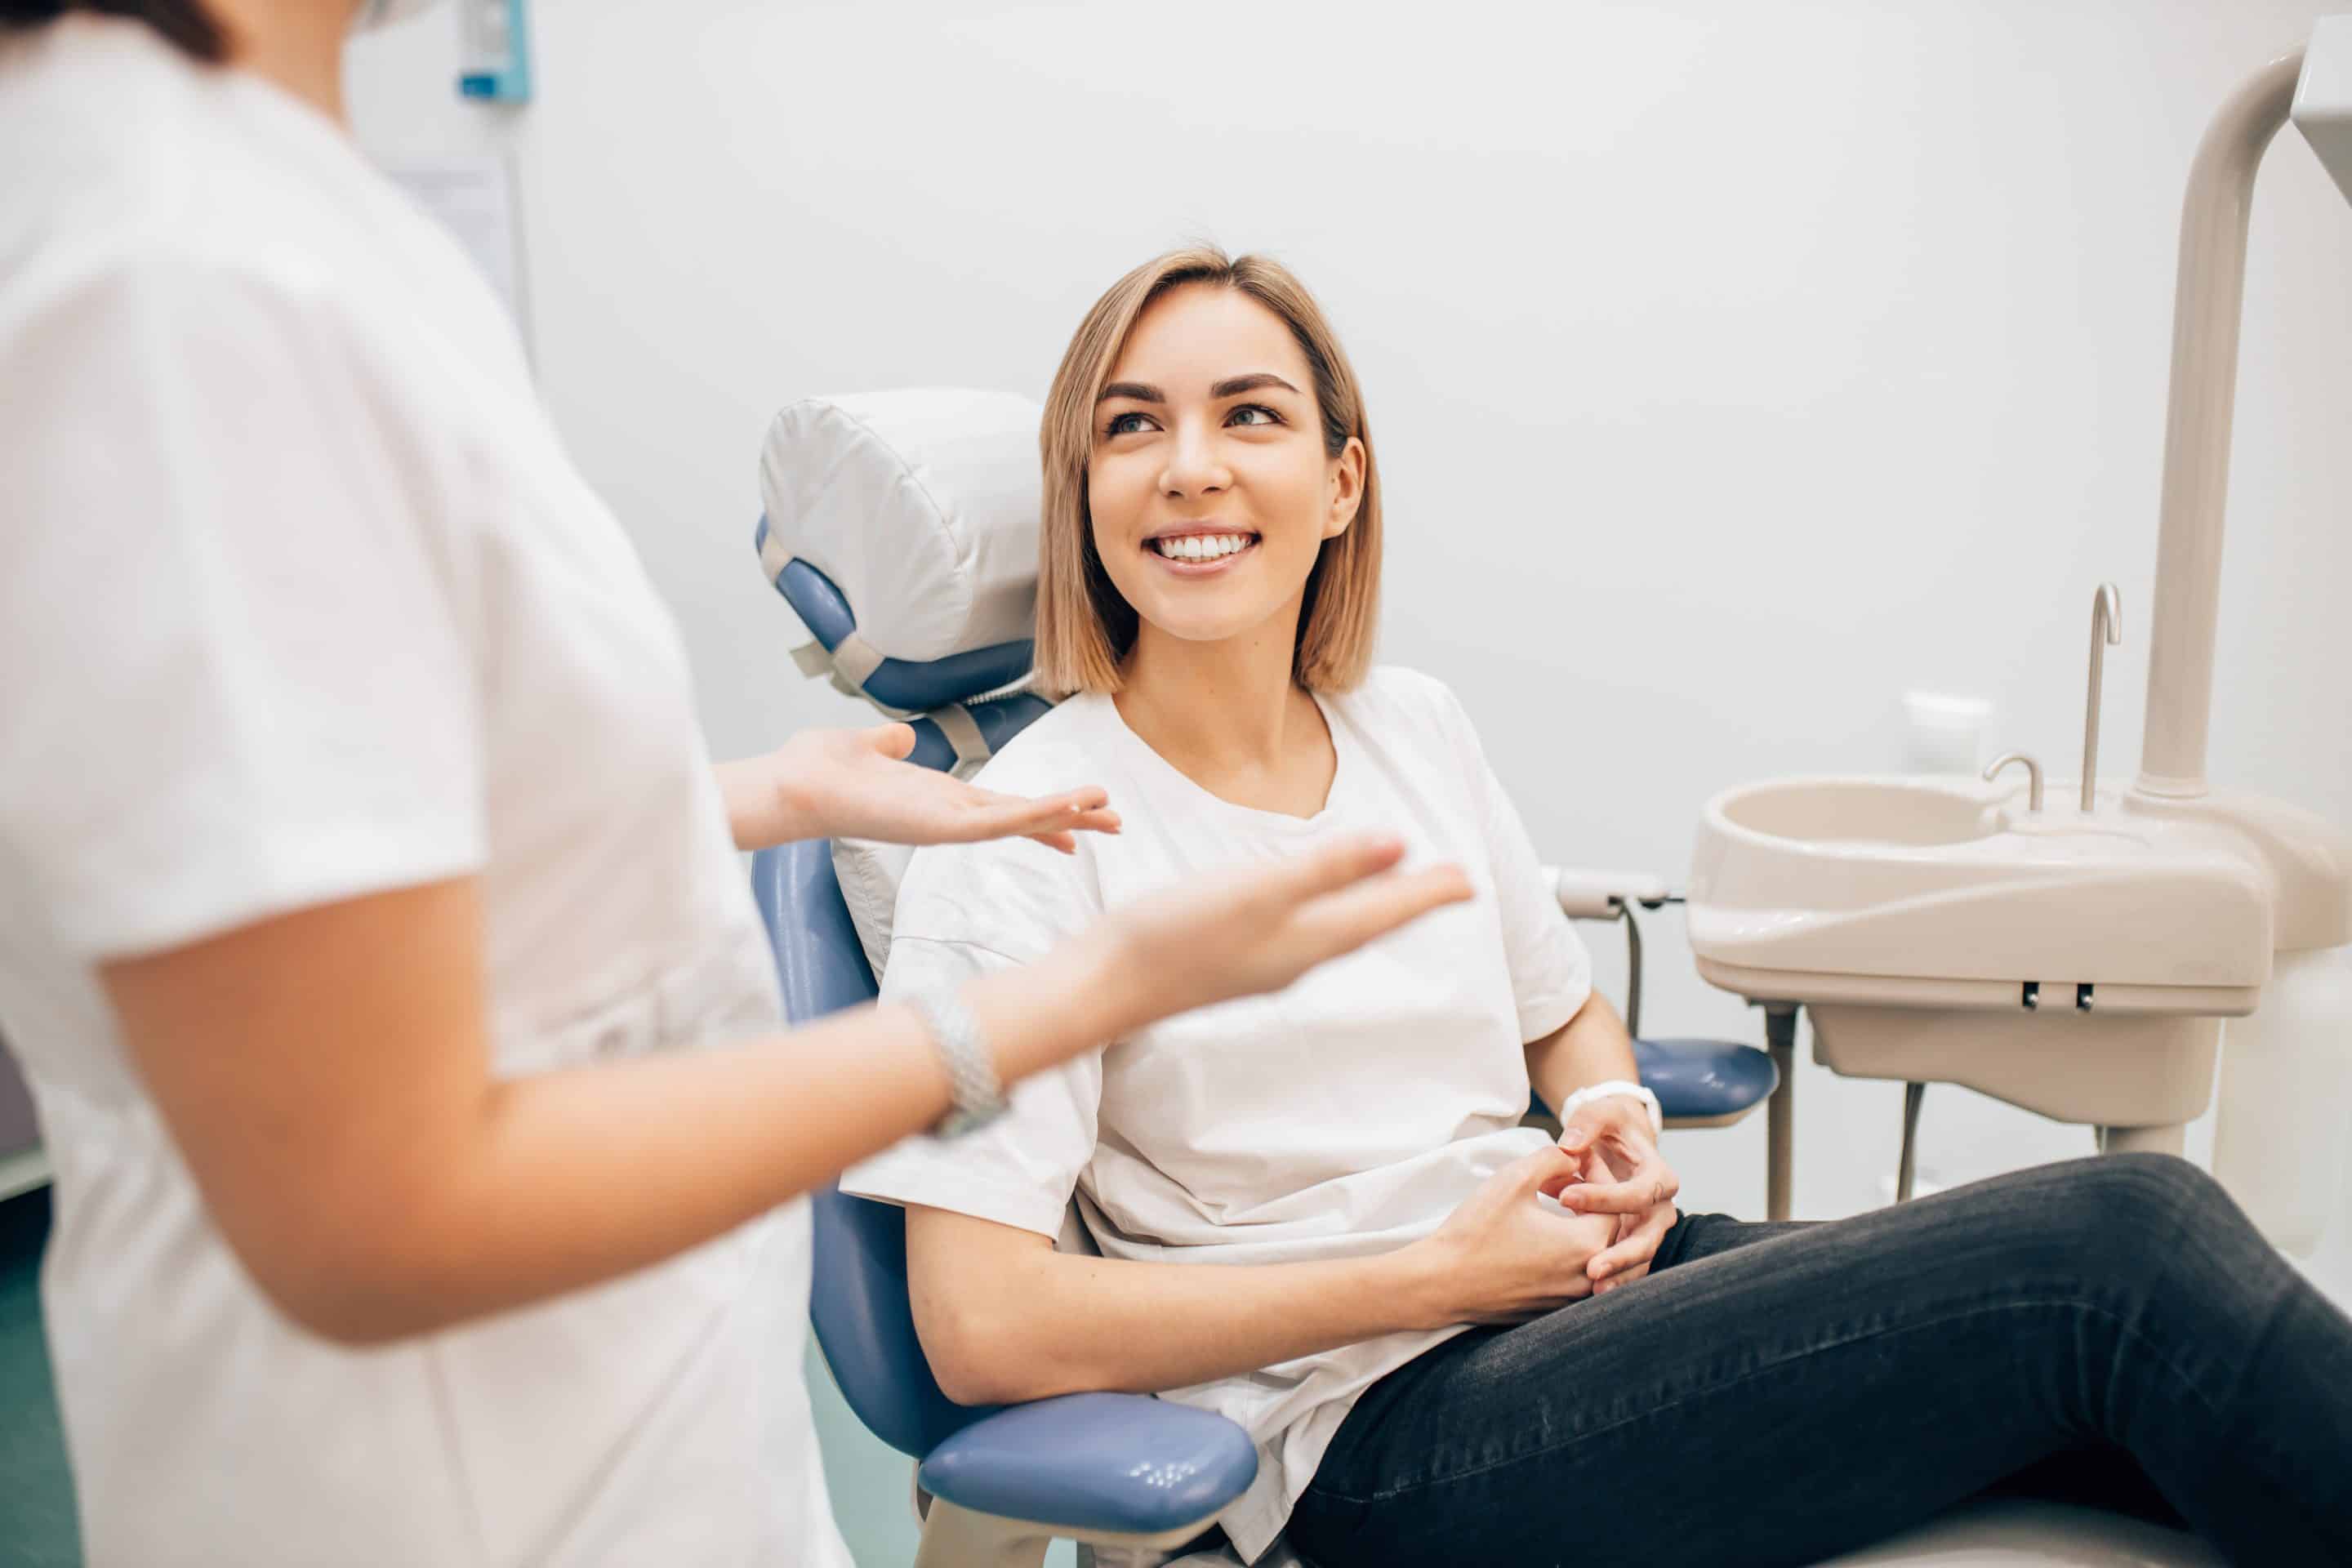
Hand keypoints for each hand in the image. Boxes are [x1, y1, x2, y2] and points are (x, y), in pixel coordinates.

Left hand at [725, 723, 1121, 851]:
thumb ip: (888, 743)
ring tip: (1108, 812)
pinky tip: (1066, 810)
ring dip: (1064, 816)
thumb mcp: (866, 746)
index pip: (1001, 806)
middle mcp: (947, 816)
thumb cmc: (819, 770)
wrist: (791, 784)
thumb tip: (900, 736)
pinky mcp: (939, 828)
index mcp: (937, 798)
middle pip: (1022, 817)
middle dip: (1070, 818)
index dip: (1042, 809)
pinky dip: (1034, 817)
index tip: (1079, 815)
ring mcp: (946, 825)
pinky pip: (997, 824)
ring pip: (1018, 822)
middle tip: (1117, 823)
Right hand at [1104, 833, 1472, 1027]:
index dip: (1430, 892)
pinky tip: (1316, 908)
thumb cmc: (1177, 935)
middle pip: (1371, 924)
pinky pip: (1306, 933)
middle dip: (1411, 901)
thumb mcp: (1259, 890)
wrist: (1108, 985)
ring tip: (1397, 891)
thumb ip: (1329, 868)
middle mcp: (1297, 958)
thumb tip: (1398, 845)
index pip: (1387, 912)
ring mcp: (1266, 963)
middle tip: (1451, 885)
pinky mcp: (1236, 958)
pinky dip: (1330, 913)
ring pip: (1339, 931)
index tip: (1472, 881)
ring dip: (1373, 909)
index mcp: (1311, 940)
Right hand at [1406, 1148, 1617, 1325]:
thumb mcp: (1514, 1178)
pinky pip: (1573, 1275)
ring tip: (1554, 1204)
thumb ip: (1553, 1158)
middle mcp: (1586, 1277)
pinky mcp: (1550, 1309)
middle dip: (1590, 1200)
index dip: (1598, 1175)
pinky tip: (1540, 1234)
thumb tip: (1575, 1156)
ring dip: (1579, 1226)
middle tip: (1564, 1178)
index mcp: (1585, 1245)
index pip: (1614, 1203)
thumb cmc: (1477, 1230)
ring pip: (1592, 1255)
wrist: (1442, 1283)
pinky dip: (1566, 1252)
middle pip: (1607, 1230)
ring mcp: (1568, 1298)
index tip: (1576, 1159)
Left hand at [1556, 1097, 1680, 1293]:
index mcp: (1659, 1176)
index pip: (1638, 1193)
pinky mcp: (1635, 1243)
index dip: (1603, 1197)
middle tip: (1591, 1267)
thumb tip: (1569, 1144)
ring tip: (1593, 1289)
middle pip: (1649, 1237)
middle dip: (1621, 1254)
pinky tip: (1591, 1294)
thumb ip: (1587, 1123)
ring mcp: (1650, 1229)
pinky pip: (1630, 1268)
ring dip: (1620, 1276)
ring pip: (1642, 1259)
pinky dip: (1615, 1280)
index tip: (1565, 1197)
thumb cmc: (1609, 1127)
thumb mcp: (1601, 1114)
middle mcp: (1661, 1207)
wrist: (1620, 1143)